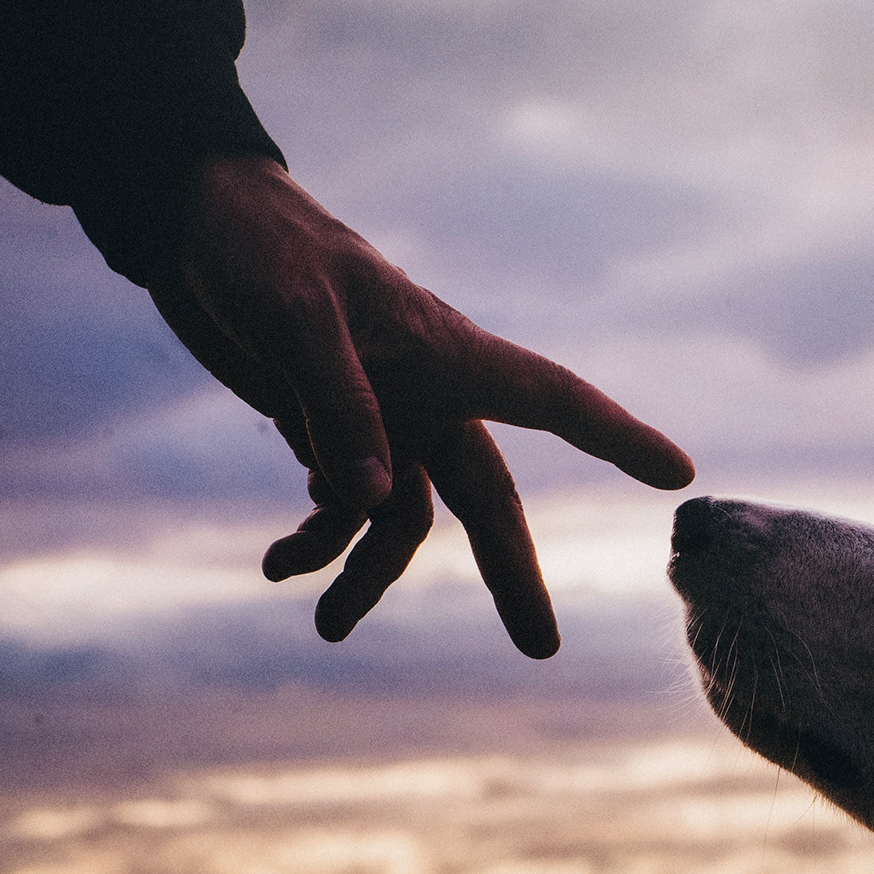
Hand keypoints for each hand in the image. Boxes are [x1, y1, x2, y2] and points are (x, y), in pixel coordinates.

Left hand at [146, 155, 694, 657]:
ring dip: (365, 575)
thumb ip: (336, 404)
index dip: (619, 438)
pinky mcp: (329, 428)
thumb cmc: (262, 248)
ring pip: (401, 521)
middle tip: (540, 650)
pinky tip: (283, 562)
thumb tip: (368, 500)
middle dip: (510, 576)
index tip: (678, 476)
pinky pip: (340, 507)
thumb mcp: (295, 316)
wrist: (194, 224)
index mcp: (449, 354)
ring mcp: (382, 416)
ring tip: (325, 626)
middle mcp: (428, 395)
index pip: (555, 399)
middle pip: (487, 500)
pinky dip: (316, 539)